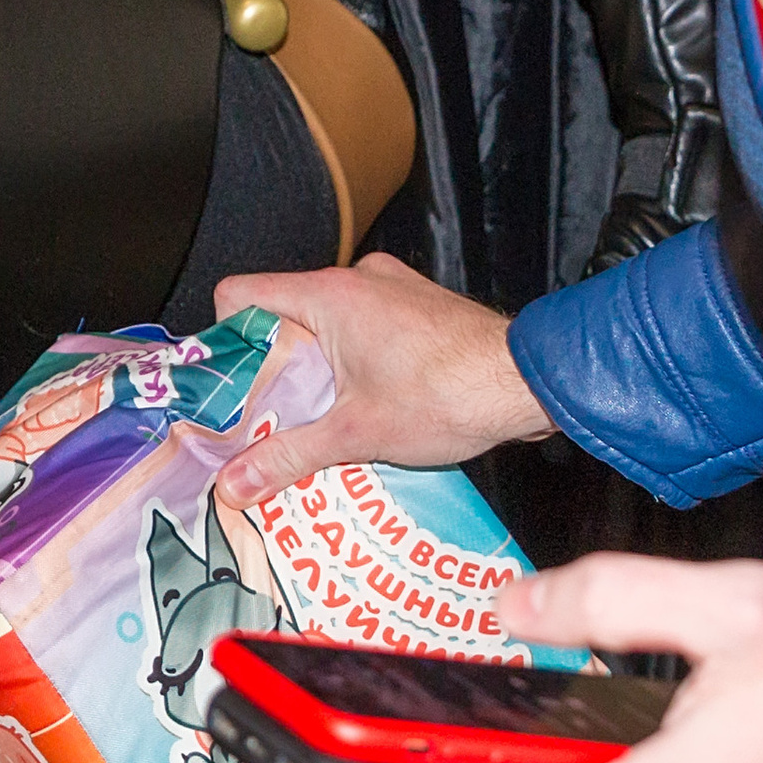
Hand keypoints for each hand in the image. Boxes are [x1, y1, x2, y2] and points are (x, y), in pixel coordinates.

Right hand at [211, 253, 552, 507]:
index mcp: (327, 295)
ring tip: (331, 413)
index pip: (239, 295)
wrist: (535, 384)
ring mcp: (392, 286)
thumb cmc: (454, 394)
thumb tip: (235, 483)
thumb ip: (287, 456)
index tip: (235, 383)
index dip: (226, 338)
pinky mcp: (419, 304)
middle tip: (279, 412)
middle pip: (282, 313)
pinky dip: (358, 358)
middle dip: (277, 365)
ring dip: (320, 364)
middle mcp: (356, 278)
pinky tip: (374, 400)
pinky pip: (364, 323)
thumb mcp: (356, 434)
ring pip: (325, 321)